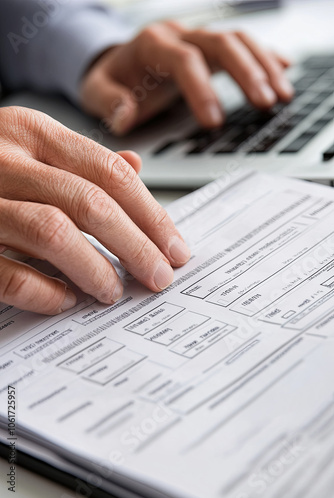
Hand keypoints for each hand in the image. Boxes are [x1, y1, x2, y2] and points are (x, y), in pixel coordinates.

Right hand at [0, 106, 189, 314]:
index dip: (151, 214)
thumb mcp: (31, 144)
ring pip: (51, 232)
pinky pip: (5, 270)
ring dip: (94, 268)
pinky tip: (64, 298)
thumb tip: (135, 168)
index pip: (110, 174)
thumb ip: (81, 160)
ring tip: (115, 291)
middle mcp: (5, 159)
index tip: (175, 248)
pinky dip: (41, 289)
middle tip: (159, 277)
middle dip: (135, 245)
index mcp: (33, 132)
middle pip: (91, 203)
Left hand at [80, 22, 293, 134]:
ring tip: (282, 95)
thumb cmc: (110, 81)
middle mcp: (179, 34)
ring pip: (238, 41)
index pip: (183, 60)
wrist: (116, 63)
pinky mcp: (209, 49)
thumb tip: (124, 116)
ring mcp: (197, 39)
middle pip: (220, 43)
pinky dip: (264, 57)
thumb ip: (108, 102)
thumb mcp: (95, 92)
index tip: (214, 122)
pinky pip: (242, 45)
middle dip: (246, 72)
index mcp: (151, 44)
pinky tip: (283, 70)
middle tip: (265, 103)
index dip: (202, 89)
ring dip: (263, 65)